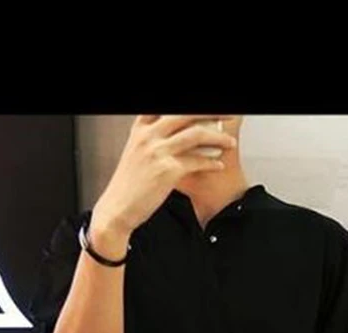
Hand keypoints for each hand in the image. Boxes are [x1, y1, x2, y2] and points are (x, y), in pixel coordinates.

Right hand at [91, 114, 238, 237]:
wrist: (117, 209)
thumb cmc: (128, 186)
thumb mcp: (136, 154)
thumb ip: (153, 140)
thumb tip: (178, 135)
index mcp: (140, 129)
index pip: (164, 107)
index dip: (188, 109)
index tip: (204, 112)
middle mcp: (148, 136)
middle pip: (185, 113)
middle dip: (211, 113)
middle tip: (226, 115)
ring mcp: (157, 152)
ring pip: (195, 134)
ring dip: (218, 138)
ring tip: (230, 143)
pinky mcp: (167, 171)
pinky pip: (197, 161)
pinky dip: (212, 163)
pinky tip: (218, 165)